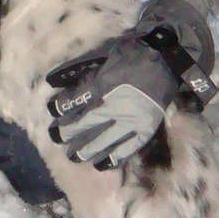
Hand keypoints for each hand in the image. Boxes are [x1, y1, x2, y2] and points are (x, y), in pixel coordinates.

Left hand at [45, 32, 179, 170]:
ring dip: (87, 149)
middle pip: (86, 123)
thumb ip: (86, 71)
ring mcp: (131, 120)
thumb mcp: (106, 56)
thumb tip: (60, 79)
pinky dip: (115, 158)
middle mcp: (114, 105)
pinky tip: (102, 165)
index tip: (51, 111)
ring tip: (73, 157)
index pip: (76, 100)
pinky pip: (128, 148)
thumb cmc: (134, 52)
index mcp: (104, 84)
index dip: (61, 107)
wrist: (167, 58)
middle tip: (56, 138)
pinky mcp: (145, 128)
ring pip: (104, 140)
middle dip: (68, 132)